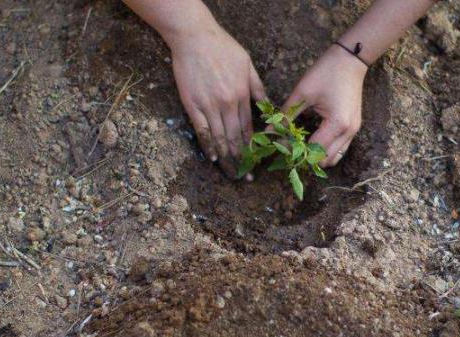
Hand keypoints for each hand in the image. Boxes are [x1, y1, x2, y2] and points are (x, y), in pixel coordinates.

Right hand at [165, 23, 265, 176]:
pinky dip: (208, 145)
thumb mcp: (247, 64)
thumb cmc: (223, 47)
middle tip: (245, 177)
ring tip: (231, 174)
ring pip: (220, 138)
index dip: (253, 147)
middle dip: (242, 160)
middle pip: (236, 138)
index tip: (256, 162)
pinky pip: (201, 130)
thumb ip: (257, 88)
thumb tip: (267, 107)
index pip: (249, 129)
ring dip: (226, 158)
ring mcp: (209, 106)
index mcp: (242, 95)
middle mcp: (227, 104)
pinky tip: (213, 158)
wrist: (195, 37)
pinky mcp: (192, 105)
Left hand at [283, 45, 367, 166]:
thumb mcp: (302, 93)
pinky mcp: (354, 127)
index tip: (280, 148)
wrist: (350, 59)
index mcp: (336, 124)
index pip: (313, 150)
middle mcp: (348, 132)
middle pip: (325, 161)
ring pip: (334, 158)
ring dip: (317, 156)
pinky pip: (340, 148)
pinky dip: (326, 149)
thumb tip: (269, 131)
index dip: (295, 153)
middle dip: (306, 158)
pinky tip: (312, 140)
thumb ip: (286, 115)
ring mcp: (353, 131)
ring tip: (300, 146)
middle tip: (289, 149)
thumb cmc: (326, 72)